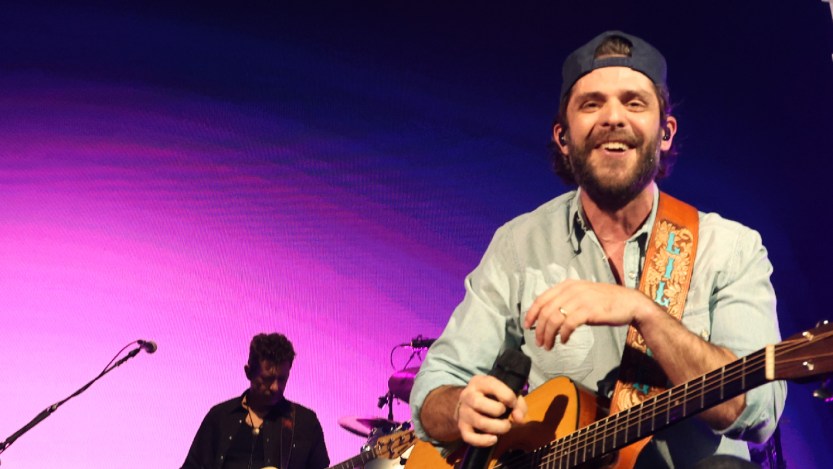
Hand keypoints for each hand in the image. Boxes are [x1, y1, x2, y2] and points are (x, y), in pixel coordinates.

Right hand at [456, 375, 527, 446]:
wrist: (468, 403)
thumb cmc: (491, 397)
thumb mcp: (505, 393)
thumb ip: (517, 404)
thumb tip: (519, 419)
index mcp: (479, 382)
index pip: (492, 386)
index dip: (508, 397)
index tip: (513, 404)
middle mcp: (468, 395)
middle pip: (479, 403)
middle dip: (499, 411)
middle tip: (506, 415)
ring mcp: (463, 412)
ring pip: (479, 422)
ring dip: (497, 428)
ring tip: (504, 427)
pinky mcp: (462, 427)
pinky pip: (469, 437)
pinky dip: (483, 441)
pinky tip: (493, 439)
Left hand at [523, 279, 657, 348]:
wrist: (630, 303)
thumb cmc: (605, 302)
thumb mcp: (582, 295)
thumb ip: (566, 301)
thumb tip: (548, 317)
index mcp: (567, 285)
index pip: (541, 298)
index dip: (531, 313)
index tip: (527, 326)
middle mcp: (571, 290)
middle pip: (546, 311)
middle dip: (539, 329)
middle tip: (539, 342)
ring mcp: (580, 299)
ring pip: (554, 319)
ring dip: (548, 335)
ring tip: (548, 346)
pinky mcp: (588, 310)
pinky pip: (568, 324)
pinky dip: (562, 335)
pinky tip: (563, 341)